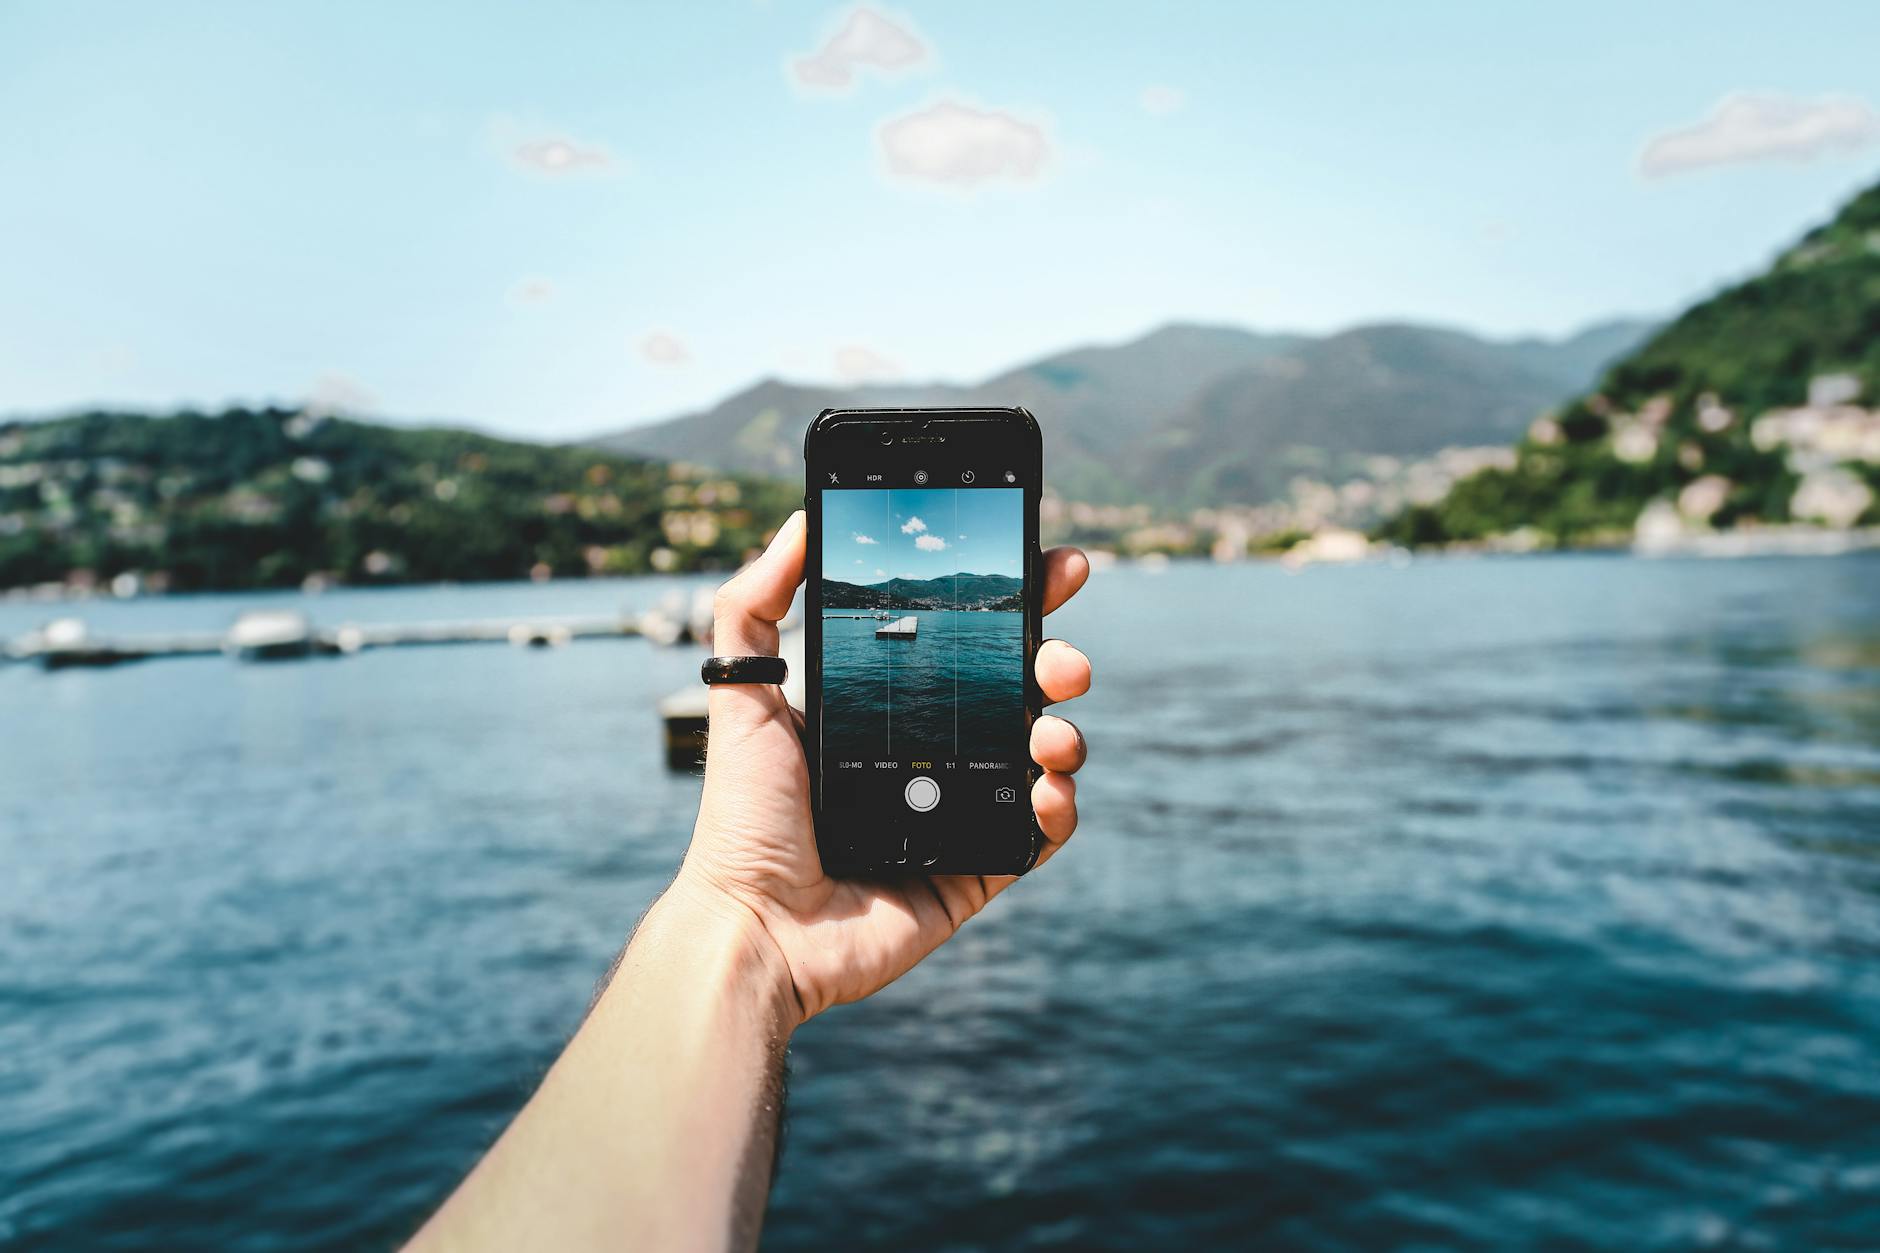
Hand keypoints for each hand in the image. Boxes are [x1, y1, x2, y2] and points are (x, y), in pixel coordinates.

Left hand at [673, 511, 1092, 1024]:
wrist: (755, 923)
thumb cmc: (743, 814)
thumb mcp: (741, 691)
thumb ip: (754, 601)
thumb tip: (799, 519)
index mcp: (889, 705)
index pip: (967, 638)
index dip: (1016, 600)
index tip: (1052, 565)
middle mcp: (932, 752)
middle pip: (1021, 690)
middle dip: (1058, 658)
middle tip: (1063, 655)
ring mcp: (960, 811)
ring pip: (1043, 756)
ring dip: (1065, 732)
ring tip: (1051, 732)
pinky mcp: (977, 871)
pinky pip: (1040, 835)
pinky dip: (1060, 810)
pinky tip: (1049, 791)